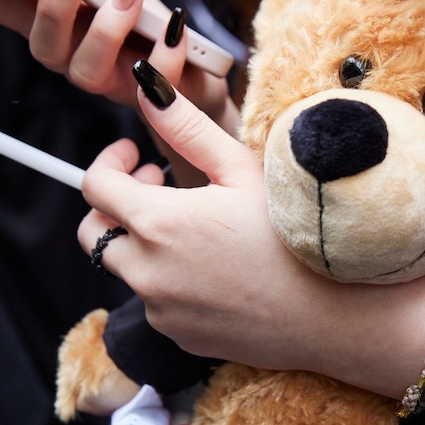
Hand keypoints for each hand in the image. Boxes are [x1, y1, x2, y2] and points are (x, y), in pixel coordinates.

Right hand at [0, 0, 235, 127]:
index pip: (0, 2)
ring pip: (86, 71)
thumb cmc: (154, 30)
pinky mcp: (155, 100)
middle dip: (52, 5)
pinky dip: (166, 52)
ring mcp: (113, 84)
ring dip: (106, 27)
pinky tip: (177, 26)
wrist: (205, 81)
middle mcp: (75, 61)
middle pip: (40, 45)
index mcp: (58, 30)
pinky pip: (153, 82)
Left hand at [76, 67, 337, 369]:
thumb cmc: (296, 235)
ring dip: (144, 243)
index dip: (109, 161)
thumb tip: (146, 88)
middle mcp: (148, 272)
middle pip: (92, 233)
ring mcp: (161, 310)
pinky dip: (169, 280)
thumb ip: (185, 128)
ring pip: (127, 268)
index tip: (135, 154)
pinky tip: (216, 267)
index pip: (94, 186)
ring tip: (194, 227)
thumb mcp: (242, 170)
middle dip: (114, 204)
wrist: (332, 313)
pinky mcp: (178, 336)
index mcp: (159, 223)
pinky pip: (156, 301)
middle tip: (157, 185)